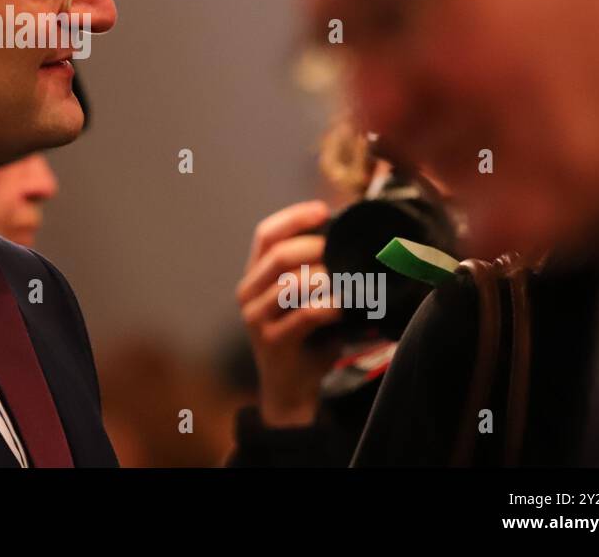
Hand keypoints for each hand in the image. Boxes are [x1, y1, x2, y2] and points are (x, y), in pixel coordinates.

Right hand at [236, 200, 342, 426]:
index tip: (323, 209)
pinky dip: (330, 306)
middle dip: (314, 247)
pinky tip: (346, 305)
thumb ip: (314, 271)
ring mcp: (257, 318)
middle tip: (342, 250)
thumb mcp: (304, 299)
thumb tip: (349, 239)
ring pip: (290, 283)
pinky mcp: (272, 341)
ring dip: (325, 277)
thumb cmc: (305, 339)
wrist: (291, 390)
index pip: (265, 234)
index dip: (293, 218)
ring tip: (350, 278)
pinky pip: (305, 315)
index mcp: (255, 276)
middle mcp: (248, 293)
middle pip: (278, 255)